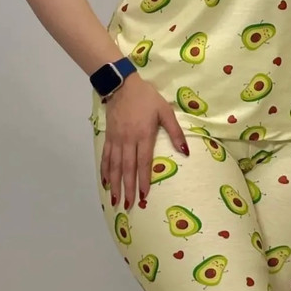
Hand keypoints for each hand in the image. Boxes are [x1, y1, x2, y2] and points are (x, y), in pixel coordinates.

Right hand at [101, 73, 189, 210]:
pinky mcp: (108, 137)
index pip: (143, 162)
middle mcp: (128, 140)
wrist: (122, 85)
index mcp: (143, 135)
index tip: (143, 195)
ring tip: (115, 198)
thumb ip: (175, 132)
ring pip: (115, 165)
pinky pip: (106, 156)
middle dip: (128, 188)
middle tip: (128, 205)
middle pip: (128, 168)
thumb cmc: (147, 98)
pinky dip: (105, 170)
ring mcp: (116, 139)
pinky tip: (105, 181)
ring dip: (114, 183)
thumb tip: (185, 151)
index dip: (143, 180)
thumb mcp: (165, 111)